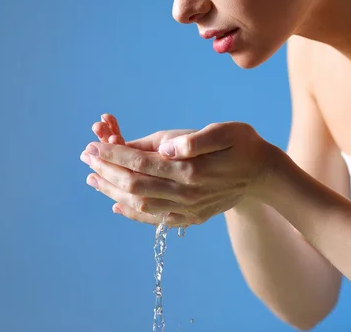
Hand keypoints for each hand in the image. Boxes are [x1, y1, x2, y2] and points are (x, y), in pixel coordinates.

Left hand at [81, 116, 275, 226]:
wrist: (264, 175)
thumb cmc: (243, 145)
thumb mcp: (225, 132)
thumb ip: (195, 141)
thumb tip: (167, 149)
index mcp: (191, 170)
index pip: (142, 163)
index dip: (115, 154)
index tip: (93, 145)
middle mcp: (186, 194)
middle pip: (135, 186)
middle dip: (107, 170)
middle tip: (86, 158)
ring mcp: (188, 209)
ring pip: (141, 203)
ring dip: (113, 190)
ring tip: (92, 179)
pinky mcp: (190, 217)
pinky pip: (154, 218)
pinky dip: (132, 212)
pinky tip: (116, 204)